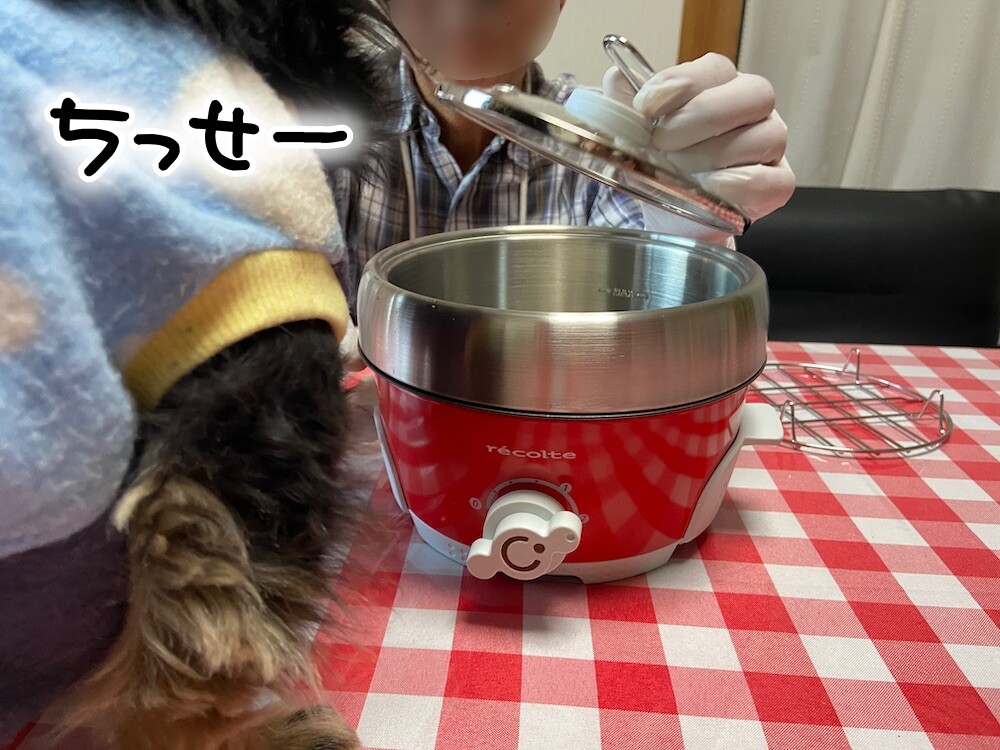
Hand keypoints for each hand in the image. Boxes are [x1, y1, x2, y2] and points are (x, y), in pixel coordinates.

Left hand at [603, 53, 794, 242]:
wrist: (673, 215)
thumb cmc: (661, 165)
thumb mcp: (635, 132)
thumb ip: (623, 103)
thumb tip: (616, 81)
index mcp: (721, 86)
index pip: (715, 69)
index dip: (679, 83)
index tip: (645, 106)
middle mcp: (754, 111)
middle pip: (754, 94)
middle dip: (700, 117)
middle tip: (662, 142)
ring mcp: (770, 148)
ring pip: (765, 137)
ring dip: (713, 154)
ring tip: (679, 172)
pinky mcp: (776, 185)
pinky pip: (774, 181)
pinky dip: (742, 184)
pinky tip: (712, 187)